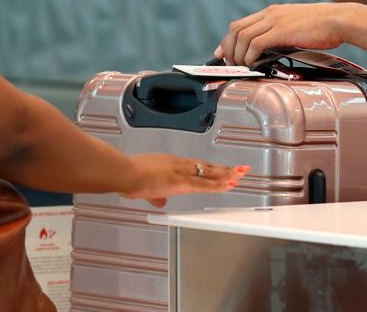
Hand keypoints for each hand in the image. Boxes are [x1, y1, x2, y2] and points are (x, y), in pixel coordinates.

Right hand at [119, 154, 249, 207]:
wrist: (125, 173)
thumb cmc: (129, 177)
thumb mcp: (144, 187)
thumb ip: (154, 195)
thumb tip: (159, 201)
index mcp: (171, 164)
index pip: (196, 167)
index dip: (210, 170)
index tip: (221, 170)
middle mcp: (179, 165)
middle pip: (207, 167)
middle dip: (224, 169)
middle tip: (240, 169)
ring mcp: (181, 171)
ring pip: (210, 173)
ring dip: (227, 174)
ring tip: (241, 174)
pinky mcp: (180, 181)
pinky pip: (204, 184)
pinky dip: (218, 184)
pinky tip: (229, 184)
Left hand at [217, 2, 360, 66]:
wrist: (339, 19)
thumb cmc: (323, 26)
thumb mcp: (296, 26)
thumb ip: (281, 34)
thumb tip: (270, 51)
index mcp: (272, 11)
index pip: (240, 24)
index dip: (228, 40)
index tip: (223, 53)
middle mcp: (270, 13)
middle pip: (235, 29)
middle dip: (228, 49)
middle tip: (231, 64)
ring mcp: (275, 21)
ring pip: (242, 37)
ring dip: (238, 55)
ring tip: (242, 67)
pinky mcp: (281, 31)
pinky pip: (256, 44)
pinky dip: (250, 56)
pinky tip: (253, 65)